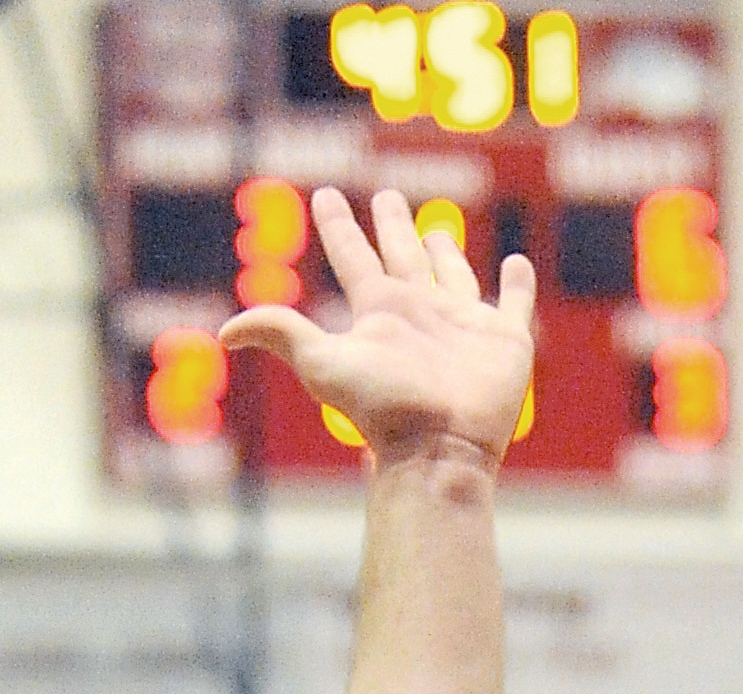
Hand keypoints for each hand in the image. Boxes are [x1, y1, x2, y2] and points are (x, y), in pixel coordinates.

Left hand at [221, 188, 536, 470]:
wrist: (441, 449)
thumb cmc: (384, 409)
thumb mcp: (323, 363)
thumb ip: (280, 332)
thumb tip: (224, 333)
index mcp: (379, 312)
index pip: (353, 257)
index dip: (337, 227)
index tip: (324, 195)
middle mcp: (419, 312)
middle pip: (401, 257)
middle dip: (391, 226)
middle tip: (385, 195)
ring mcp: (463, 326)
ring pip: (452, 275)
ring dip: (445, 252)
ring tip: (436, 229)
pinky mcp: (504, 342)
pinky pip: (514, 304)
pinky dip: (518, 285)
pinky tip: (517, 264)